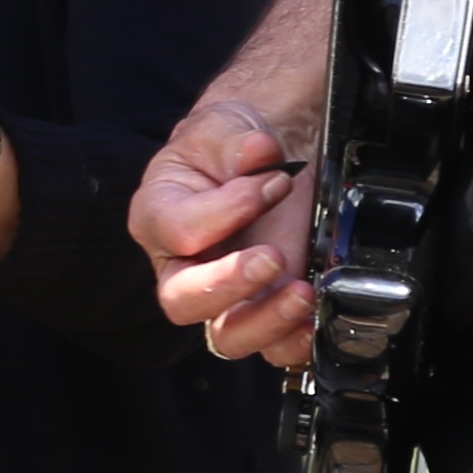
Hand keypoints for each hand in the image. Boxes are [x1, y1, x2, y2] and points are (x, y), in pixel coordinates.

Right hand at [134, 93, 320, 365]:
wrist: (265, 158)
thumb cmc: (229, 145)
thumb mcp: (224, 126)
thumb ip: (235, 140)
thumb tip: (259, 152)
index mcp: (157, 216)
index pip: (177, 231)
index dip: (226, 211)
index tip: (272, 181)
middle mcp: (182, 266)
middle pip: (184, 301)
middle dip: (230, 284)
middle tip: (273, 256)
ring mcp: (223, 295)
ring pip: (227, 336)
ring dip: (266, 321)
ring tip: (303, 291)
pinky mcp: (262, 308)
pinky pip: (270, 346)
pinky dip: (293, 341)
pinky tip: (315, 318)